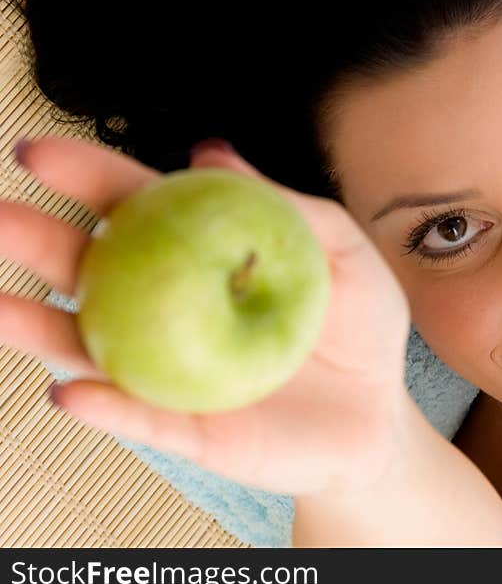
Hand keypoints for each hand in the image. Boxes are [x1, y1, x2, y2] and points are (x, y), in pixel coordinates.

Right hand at [2, 136, 411, 495]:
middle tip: (0, 218)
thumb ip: (285, 205)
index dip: (89, 179)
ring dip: (40, 330)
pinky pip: (141, 420)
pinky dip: (106, 406)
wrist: (380, 414)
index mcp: (203, 261)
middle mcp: (171, 313)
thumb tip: (211, 154)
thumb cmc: (362, 327)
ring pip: (92, 350)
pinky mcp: (190, 431)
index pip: (137, 212)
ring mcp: (172, 373)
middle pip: (93, 274)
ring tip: (0, 310)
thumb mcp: (343, 252)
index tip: (39, 152)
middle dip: (39, 243)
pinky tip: (73, 392)